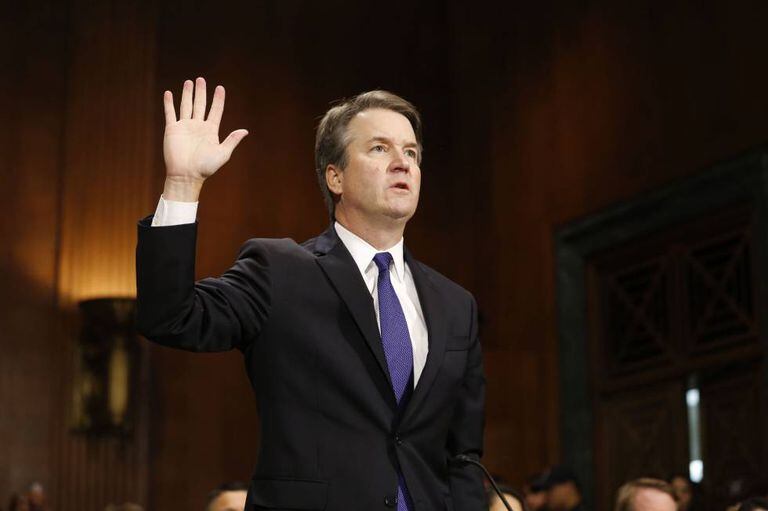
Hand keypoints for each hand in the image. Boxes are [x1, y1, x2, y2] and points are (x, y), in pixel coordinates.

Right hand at [162, 77, 247, 199]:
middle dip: (201, 92)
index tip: (220, 88)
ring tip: (189, 82)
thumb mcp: (223, 153)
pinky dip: (169, 103)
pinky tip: (169, 93)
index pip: (215, 111)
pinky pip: (170, 113)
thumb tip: (245, 131)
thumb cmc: (205, 167)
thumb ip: (232, 140)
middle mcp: (198, 126)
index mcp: (210, 131)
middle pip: (200, 105)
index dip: (218, 99)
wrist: (186, 175)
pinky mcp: (172, 129)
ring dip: (187, 94)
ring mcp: (185, 126)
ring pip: (186, 106)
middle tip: (201, 79)